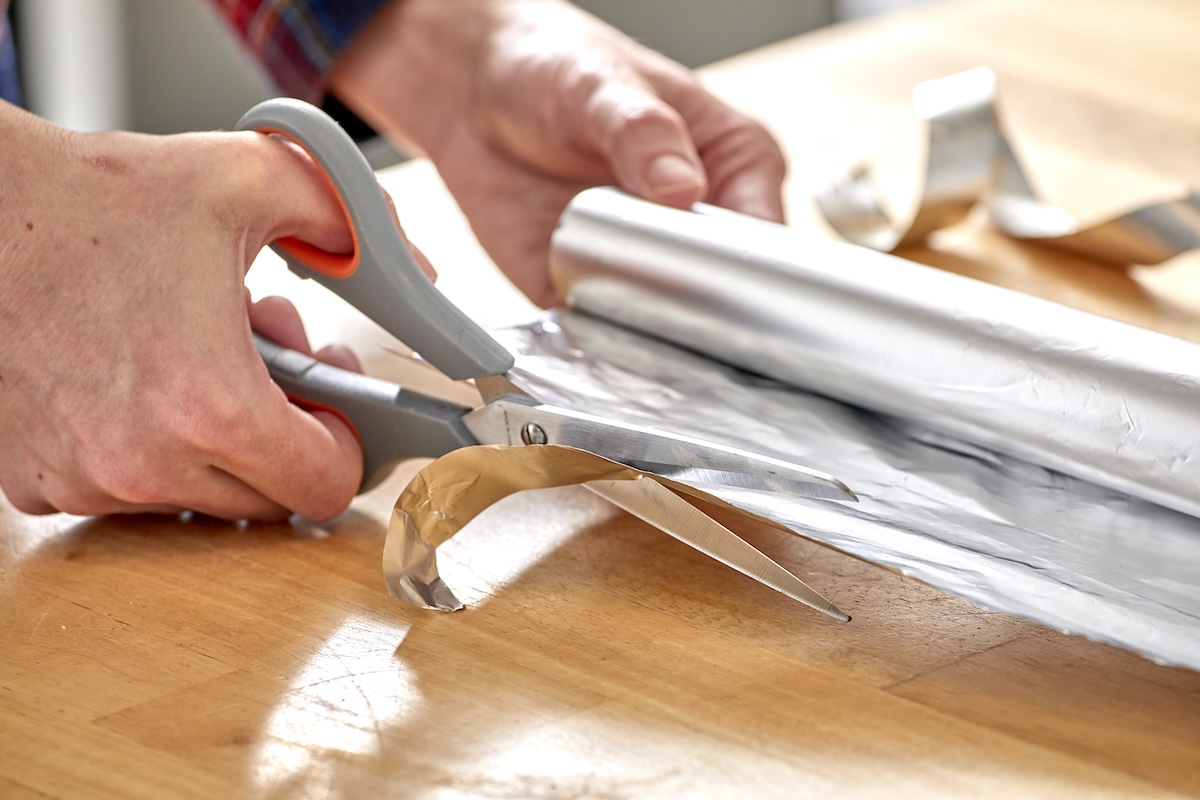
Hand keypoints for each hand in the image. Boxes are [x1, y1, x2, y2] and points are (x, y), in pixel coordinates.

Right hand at [0, 103, 366, 519]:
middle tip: (274, 359)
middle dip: (287, 432)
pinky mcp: (33, 481)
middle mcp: (142, 464)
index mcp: (208, 407)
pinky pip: (126, 490)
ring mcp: (83, 480)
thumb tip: (410, 266)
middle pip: (268, 498)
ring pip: (198, 496)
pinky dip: (149, 446)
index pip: (325, 487)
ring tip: (200, 351)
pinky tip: (142, 376)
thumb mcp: (246, 179)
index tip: (333, 402)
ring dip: (218, 438)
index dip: (347, 442)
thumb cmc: (90, 197)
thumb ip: (349, 219)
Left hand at [331, 0, 785, 306]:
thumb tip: (681, 188)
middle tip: (667, 296)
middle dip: (699, 305)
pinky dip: (593, 333)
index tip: (725, 280)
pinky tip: (584, 321)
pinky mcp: (586, 285)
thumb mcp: (602, 85)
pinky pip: (601, 328)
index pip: (761, 229)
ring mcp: (643, 257)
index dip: (752, 264)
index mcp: (730, 161)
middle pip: (721, 286)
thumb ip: (643, 133)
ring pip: (665, 318)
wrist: (471, 87)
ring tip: (626, 312)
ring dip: (646, 325)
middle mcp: (692, 218)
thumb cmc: (555, 63)